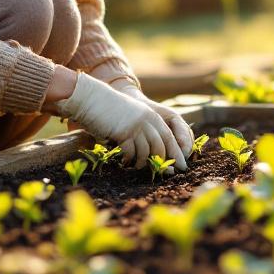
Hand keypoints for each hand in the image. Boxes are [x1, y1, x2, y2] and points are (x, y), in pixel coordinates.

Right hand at [54, 74, 187, 170]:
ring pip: (147, 152)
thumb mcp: (131, 115)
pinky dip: (130, 160)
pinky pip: (131, 153)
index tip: (182, 166)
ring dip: (143, 162)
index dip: (177, 153)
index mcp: (151, 115)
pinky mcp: (124, 133)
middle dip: (166, 162)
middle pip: (162, 146)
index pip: (169, 137)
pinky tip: (125, 161)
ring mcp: (136, 126)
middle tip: (168, 174)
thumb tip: (152, 153)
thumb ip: (142, 129)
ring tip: (137, 166)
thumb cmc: (110, 110)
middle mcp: (147, 120)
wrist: (92, 99)